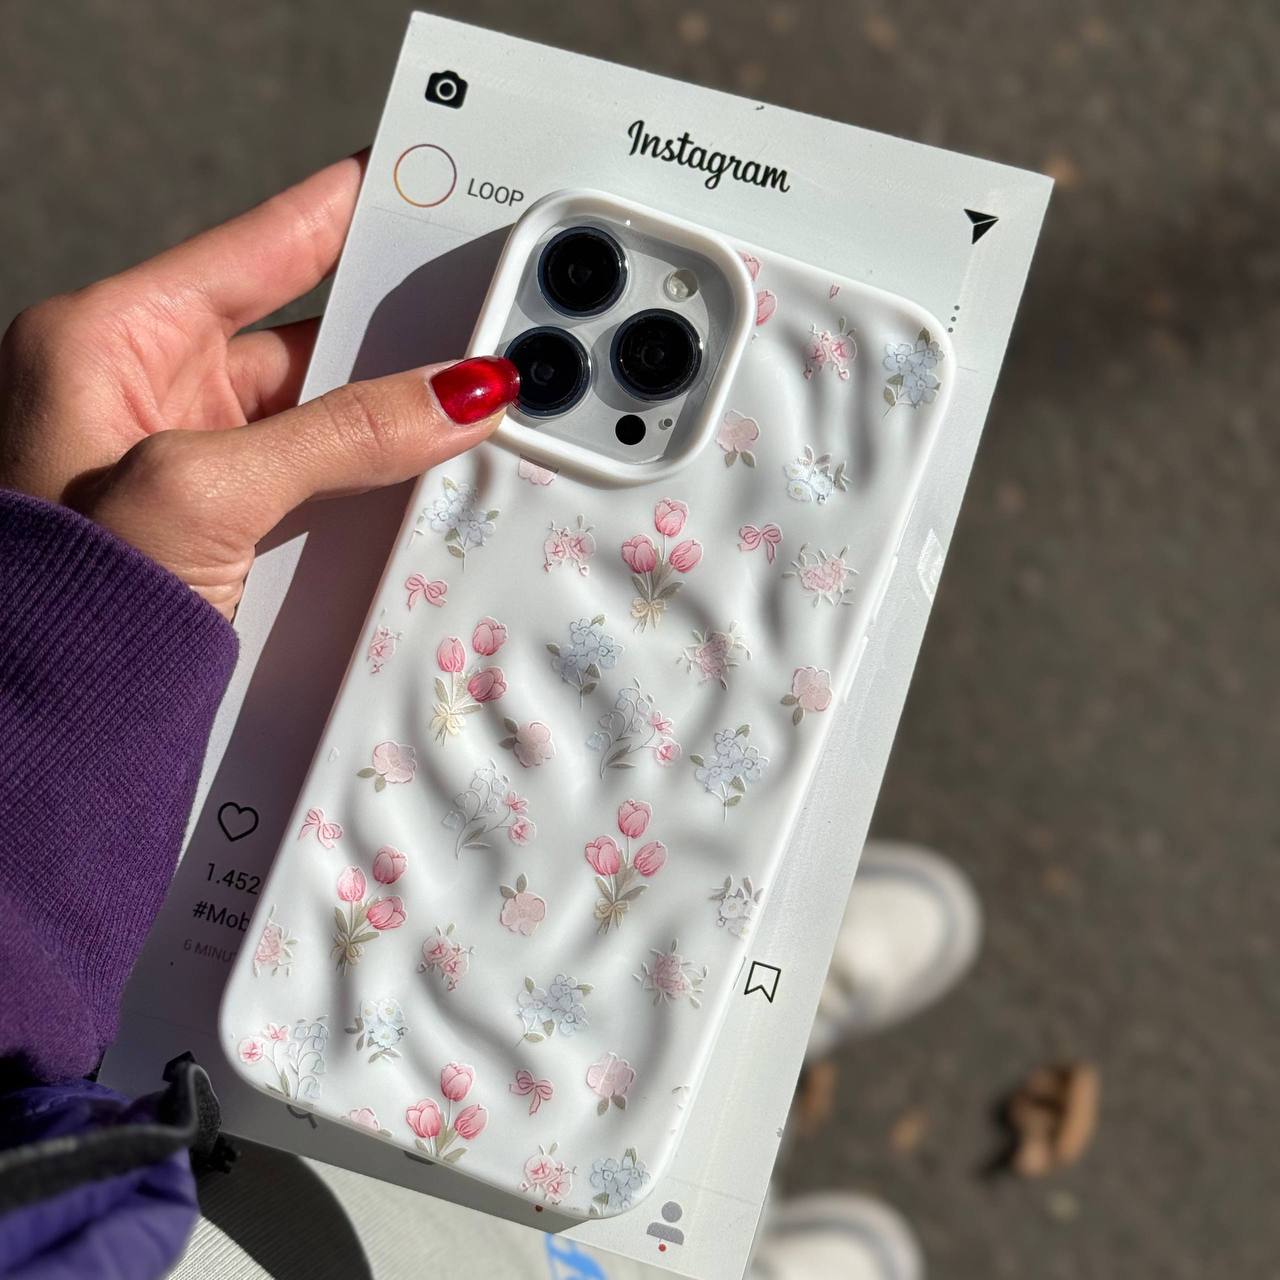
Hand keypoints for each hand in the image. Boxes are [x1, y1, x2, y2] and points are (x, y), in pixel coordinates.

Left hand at [0, 154, 517, 618]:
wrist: (50, 728)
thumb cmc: (65, 597)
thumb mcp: (205, 488)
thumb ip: (340, 435)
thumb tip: (458, 395)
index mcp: (111, 337)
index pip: (257, 244)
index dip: (342, 211)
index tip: (415, 182)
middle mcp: (151, 390)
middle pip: (305, 340)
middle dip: (389, 341)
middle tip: (476, 323)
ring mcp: (191, 462)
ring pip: (322, 418)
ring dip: (388, 424)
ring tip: (467, 409)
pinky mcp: (223, 525)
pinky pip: (319, 479)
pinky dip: (370, 482)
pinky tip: (420, 480)